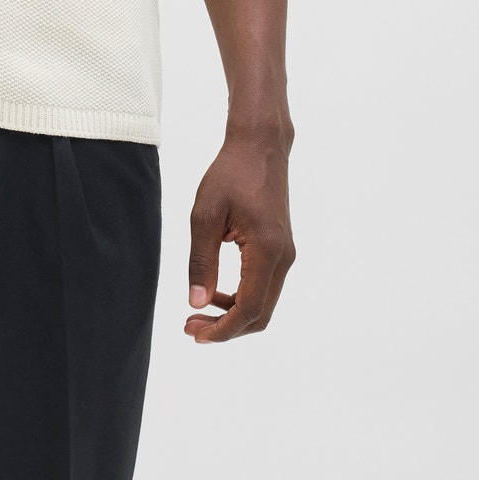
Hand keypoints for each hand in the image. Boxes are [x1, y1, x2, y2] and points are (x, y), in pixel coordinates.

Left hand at [184, 130, 295, 342]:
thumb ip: (201, 261)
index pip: (248, 308)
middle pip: (260, 314)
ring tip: (199, 312)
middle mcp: (284, 258)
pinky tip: (217, 293)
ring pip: (264, 303)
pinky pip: (265, 286)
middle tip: (192, 328)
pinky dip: (242, 298)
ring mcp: (286, 254)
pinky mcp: (281, 249)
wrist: (259, 146)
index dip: (222, 329)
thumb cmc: (229, 174)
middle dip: (227, 328)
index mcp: (267, 250)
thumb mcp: (205, 215)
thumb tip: (196, 303)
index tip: (194, 334)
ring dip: (234, 315)